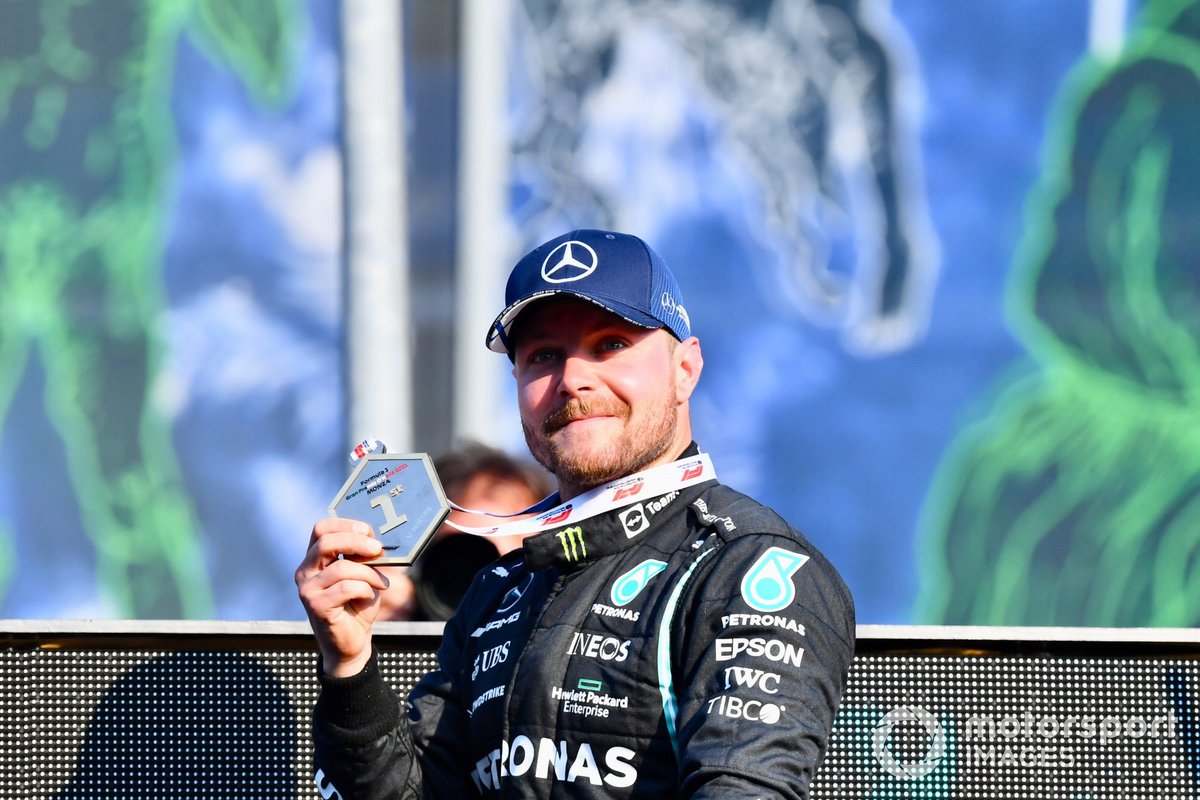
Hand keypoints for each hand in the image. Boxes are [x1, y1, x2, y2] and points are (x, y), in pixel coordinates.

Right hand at [295, 518, 389, 676]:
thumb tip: (374, 539)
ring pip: (341, 567)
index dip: (345, 525)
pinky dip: (365, 589)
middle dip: (357, 542)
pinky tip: (370, 596)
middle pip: (326, 541)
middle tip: (378, 549)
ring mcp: (307, 589)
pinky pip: (346, 587)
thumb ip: (363, 556)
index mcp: (314, 559)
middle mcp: (305, 572)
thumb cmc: (357, 605)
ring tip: (380, 583)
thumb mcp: (363, 574)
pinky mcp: (315, 606)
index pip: (321, 529)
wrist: (352, 642)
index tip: (368, 531)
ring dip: (369, 573)